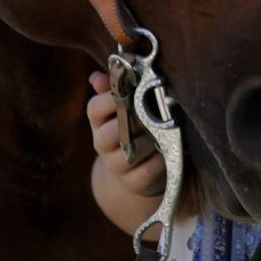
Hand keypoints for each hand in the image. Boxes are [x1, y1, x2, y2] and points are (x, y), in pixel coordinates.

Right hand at [87, 72, 166, 198]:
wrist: (137, 168)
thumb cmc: (134, 125)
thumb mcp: (123, 106)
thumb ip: (113, 88)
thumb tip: (97, 77)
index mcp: (99, 121)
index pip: (94, 108)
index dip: (112, 98)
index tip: (132, 91)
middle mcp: (102, 143)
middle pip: (110, 132)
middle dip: (134, 121)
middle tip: (151, 112)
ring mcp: (116, 165)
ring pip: (130, 152)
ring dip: (149, 140)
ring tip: (163, 131)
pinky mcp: (132, 182)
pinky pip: (146, 171)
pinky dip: (158, 160)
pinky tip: (166, 152)